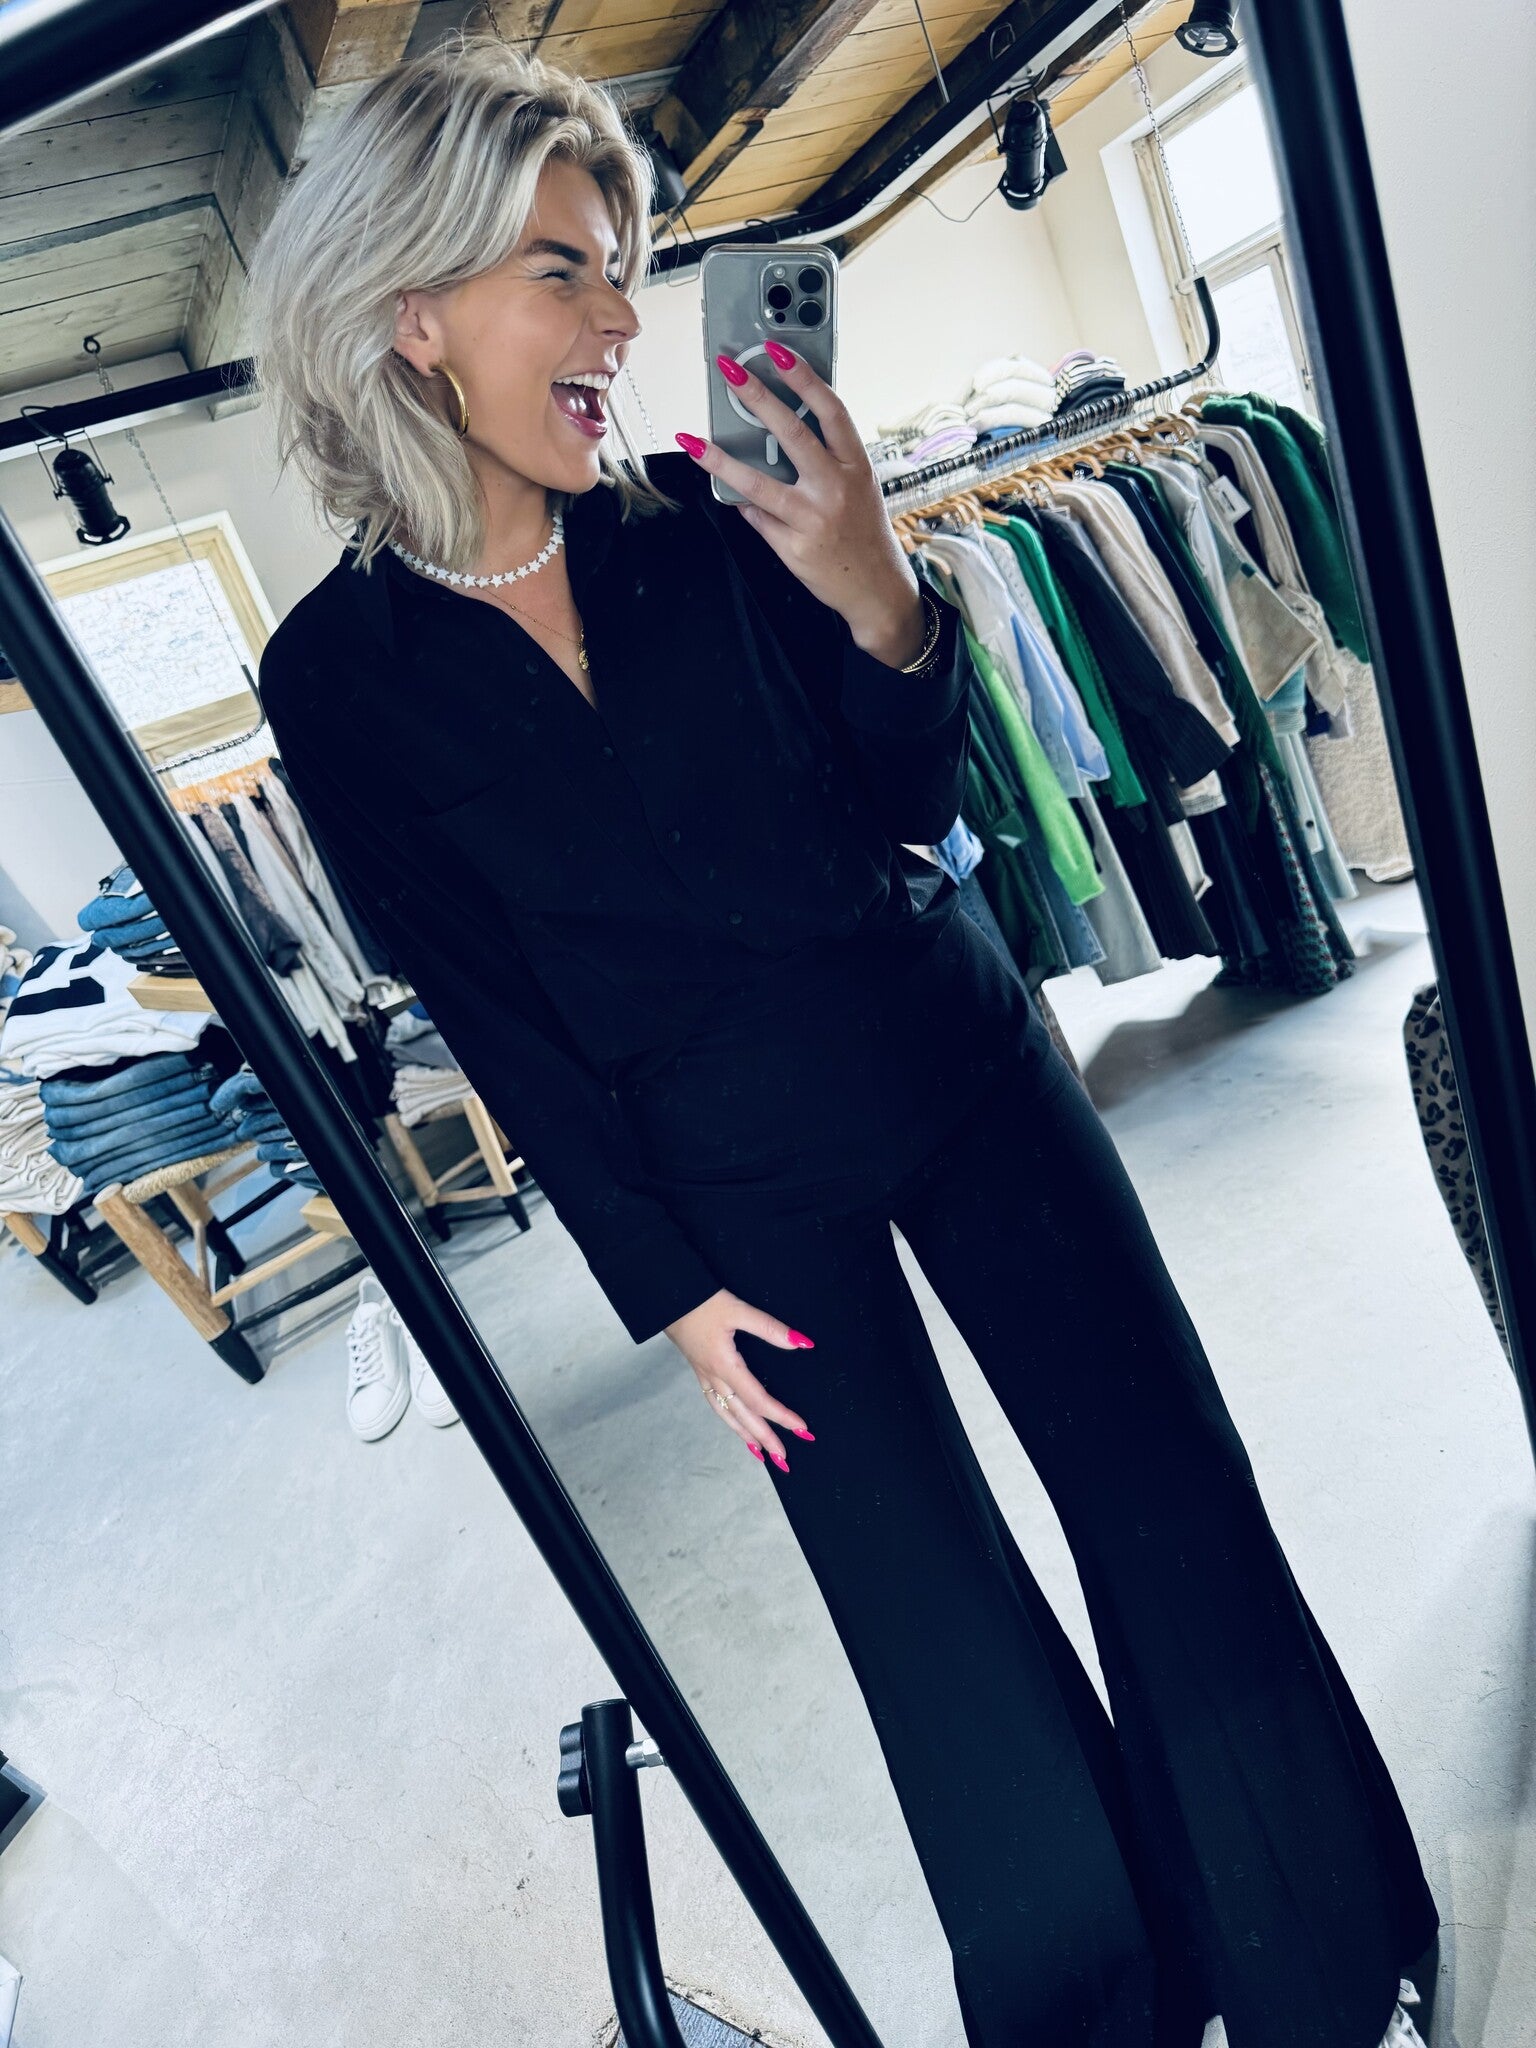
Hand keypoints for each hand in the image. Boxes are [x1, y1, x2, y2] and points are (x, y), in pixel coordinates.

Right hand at [663, 1285, 816, 1471]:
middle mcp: (714, 1377)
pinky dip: (728, 1420)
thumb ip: (770, 1328)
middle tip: (783, 1459)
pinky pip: (715, 1404)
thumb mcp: (738, 1310)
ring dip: (745, 1435)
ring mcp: (704, 1376)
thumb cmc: (701, 1302)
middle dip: (764, 1439)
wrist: (667, 1297)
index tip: (801, 1428)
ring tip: (760, 1453)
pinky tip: (734, 1423)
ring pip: (726, 1414)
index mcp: (725, 1365)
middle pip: (743, 1416)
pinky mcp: (699, 1370)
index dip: (781, 1416)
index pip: (759, 1399)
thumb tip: (801, 1343)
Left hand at [678, 344, 927, 668]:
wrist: (876, 589)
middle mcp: (835, 489)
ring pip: (758, 483)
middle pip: (791, 434)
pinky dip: (744, 504)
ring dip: (721, 459)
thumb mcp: (858, 487)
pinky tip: (732, 494)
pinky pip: (758, 518)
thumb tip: (777, 434)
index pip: (830, 411)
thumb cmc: (864, 532)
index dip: (803, 377)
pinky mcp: (793, 547)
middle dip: (756, 398)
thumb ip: (826, 461)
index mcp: (855, 465)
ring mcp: (812, 519)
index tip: (777, 351)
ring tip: (694, 441)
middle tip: (729, 372)